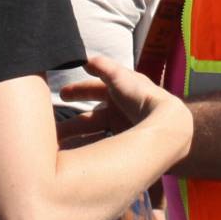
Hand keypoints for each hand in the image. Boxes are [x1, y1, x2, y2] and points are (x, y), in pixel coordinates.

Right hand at [58, 55, 191, 148]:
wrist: (167, 126)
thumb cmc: (142, 97)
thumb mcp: (119, 76)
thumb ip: (102, 66)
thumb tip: (85, 59)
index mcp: (118, 93)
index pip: (93, 90)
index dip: (78, 91)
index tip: (61, 95)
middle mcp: (120, 112)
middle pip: (90, 118)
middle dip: (72, 124)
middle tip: (54, 130)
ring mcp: (123, 130)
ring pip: (94, 136)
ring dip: (77, 141)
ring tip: (58, 149)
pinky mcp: (125, 148)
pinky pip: (101, 149)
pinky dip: (88, 153)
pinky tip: (75, 160)